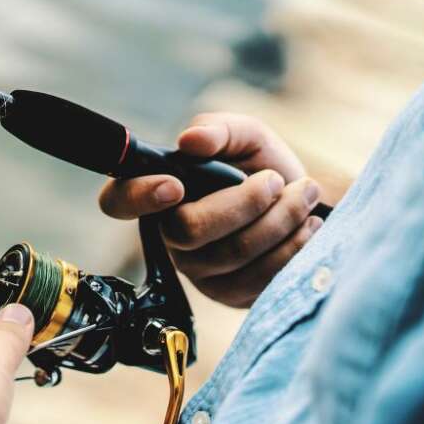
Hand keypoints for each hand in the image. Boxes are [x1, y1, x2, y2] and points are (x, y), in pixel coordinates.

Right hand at [98, 113, 323, 308]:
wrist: (305, 206)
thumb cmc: (263, 169)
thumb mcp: (246, 136)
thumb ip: (220, 129)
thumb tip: (191, 140)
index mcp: (160, 193)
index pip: (118, 201)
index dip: (138, 196)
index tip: (175, 185)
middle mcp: (170, 235)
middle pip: (188, 230)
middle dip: (244, 202)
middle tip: (275, 180)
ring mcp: (198, 270)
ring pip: (233, 253)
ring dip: (280, 219)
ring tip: (303, 195)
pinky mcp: (229, 294)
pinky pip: (259, 277)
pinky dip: (293, 245)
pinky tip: (305, 226)